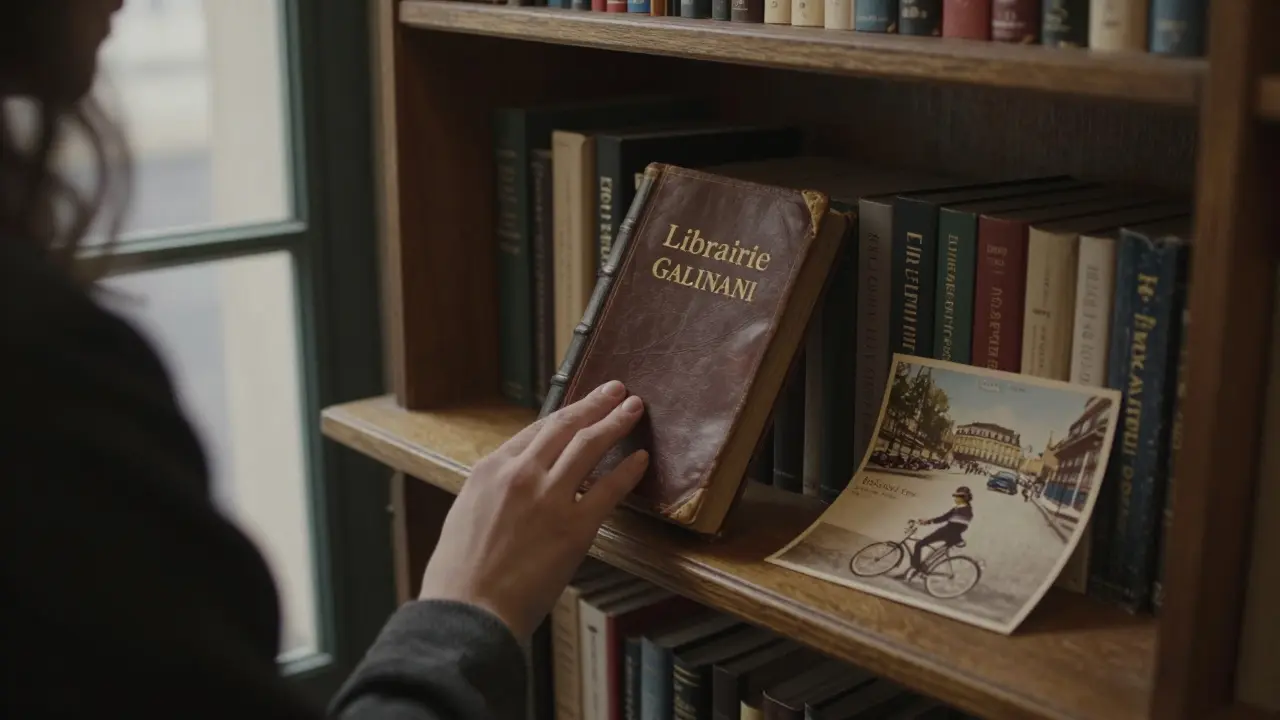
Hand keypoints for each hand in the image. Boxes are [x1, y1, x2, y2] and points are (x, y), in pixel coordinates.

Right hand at [418, 380, 648, 640]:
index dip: (565, 414)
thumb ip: (494, 494)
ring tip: (634, 408)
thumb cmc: (460, 576)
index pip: (536, 431)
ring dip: (616, 422)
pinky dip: (628, 470)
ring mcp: (549, 498)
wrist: (468, 611)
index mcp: (490, 470)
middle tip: (616, 390)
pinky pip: (609, 489)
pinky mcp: (574, 527)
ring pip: (590, 445)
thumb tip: (513, 488)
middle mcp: (521, 474)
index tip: (581, 406)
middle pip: (566, 427)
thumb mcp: (466, 516)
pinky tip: (639, 458)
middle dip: (595, 404)